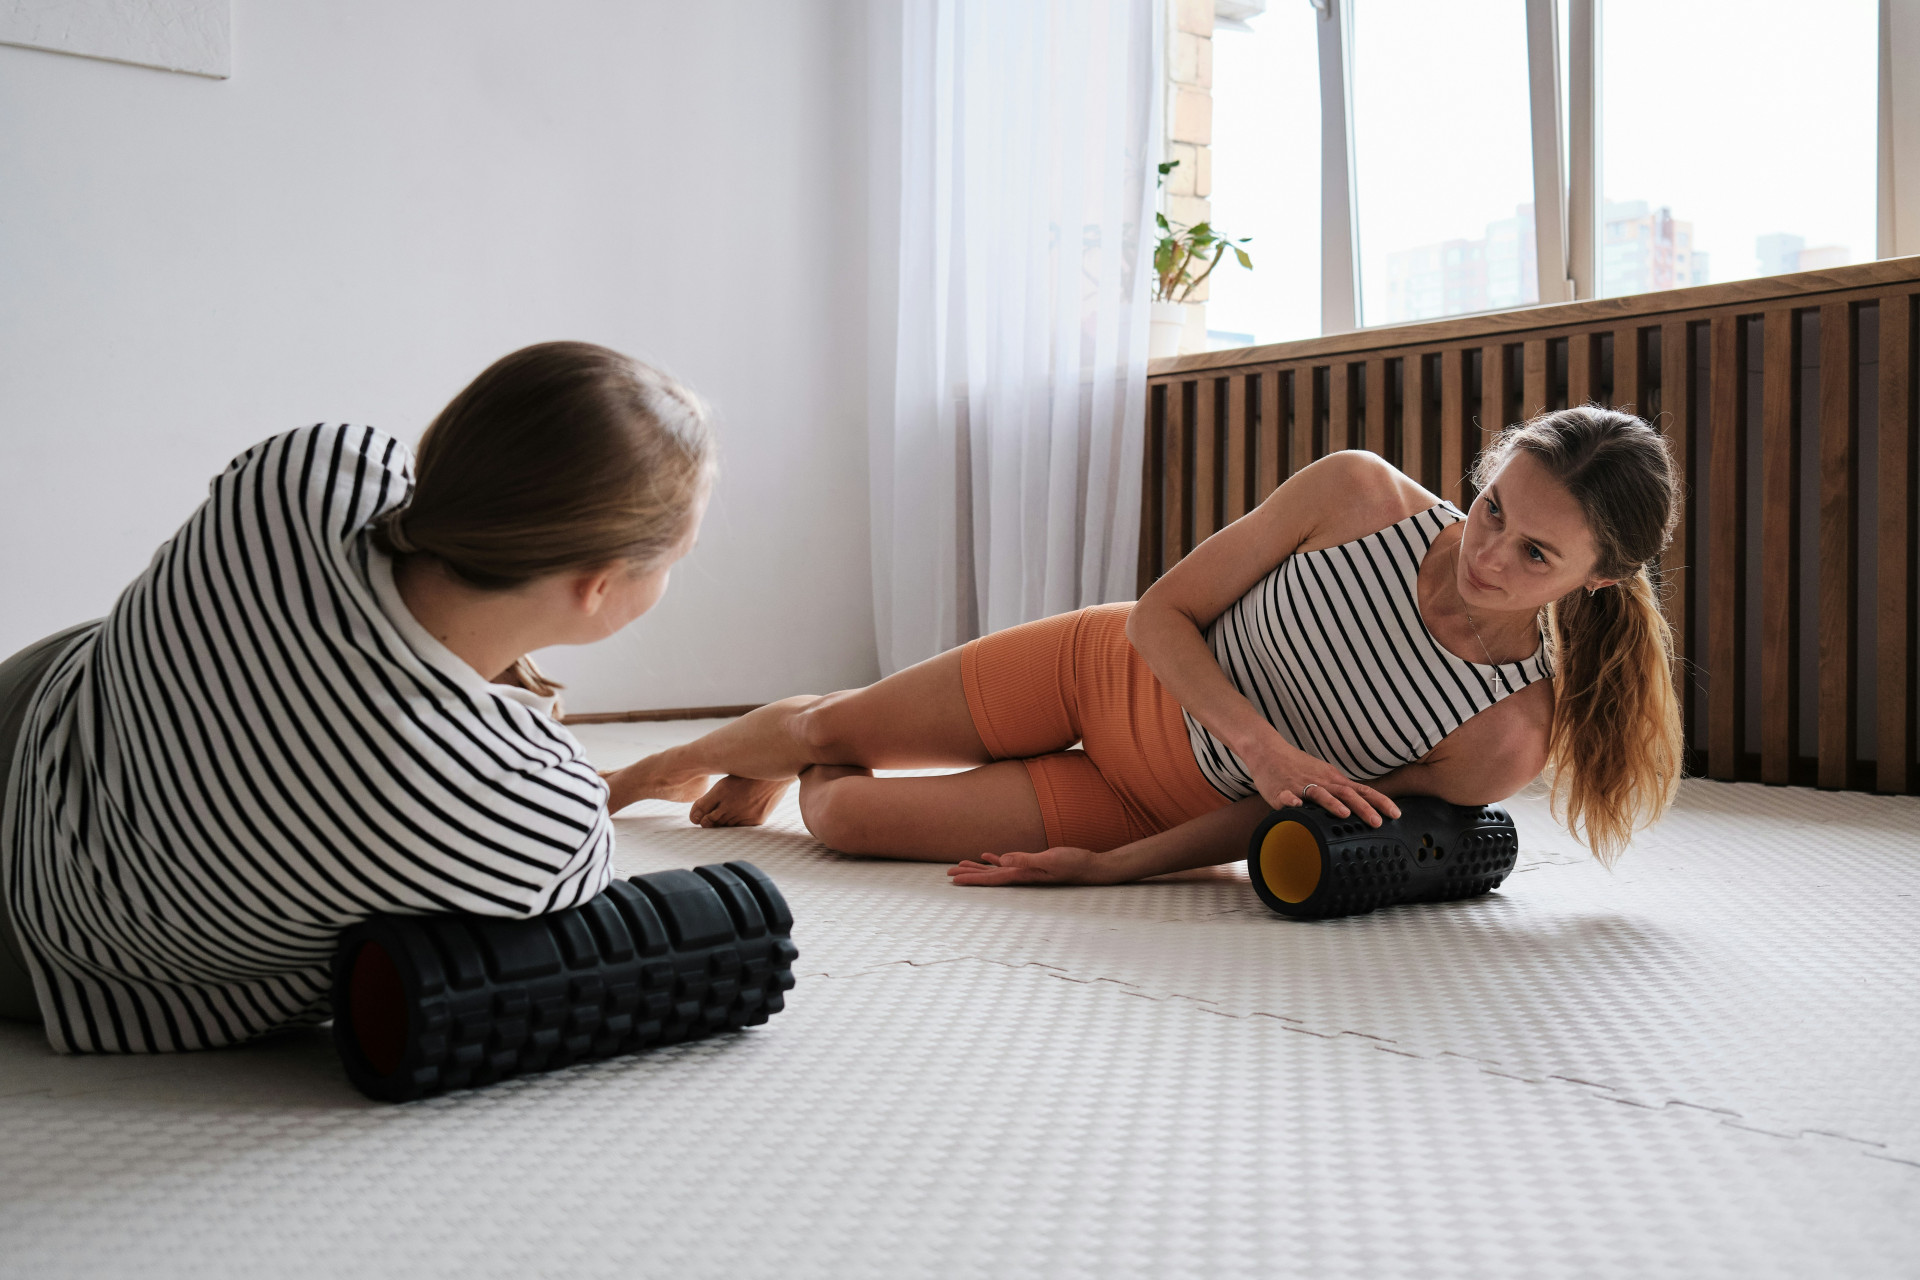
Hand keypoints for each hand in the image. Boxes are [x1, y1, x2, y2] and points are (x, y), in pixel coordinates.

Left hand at [946, 847, 1115, 886]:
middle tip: (948, 876)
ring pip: (995, 870)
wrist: (1091, 867)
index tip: (954, 881)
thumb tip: (1003, 860)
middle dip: (968, 876)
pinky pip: (1009, 862)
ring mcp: (1026, 870)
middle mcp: (1021, 875)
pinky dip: (995, 860)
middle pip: (989, 877)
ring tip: (959, 867)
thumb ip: (1027, 860)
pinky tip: (987, 857)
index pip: (991, 878)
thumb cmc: (1073, 863)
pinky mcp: (1032, 863)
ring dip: (978, 869)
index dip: (972, 879)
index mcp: (1022, 875)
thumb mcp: (1050, 859)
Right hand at [1242, 738, 1399, 826]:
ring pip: (1319, 794)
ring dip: (1332, 804)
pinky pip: (1287, 796)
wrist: (1268, 750)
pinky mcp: (1281, 790)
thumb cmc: (1297, 766)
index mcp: (1333, 780)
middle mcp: (1321, 782)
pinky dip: (1291, 801)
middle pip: (1346, 794)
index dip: (1380, 802)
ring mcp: (1301, 785)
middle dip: (1363, 808)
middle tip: (1378, 822)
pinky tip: (1295, 806)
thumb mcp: (1324, 774)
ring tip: (1344, 815)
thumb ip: (1340, 790)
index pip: (1362, 791)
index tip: (1396, 814)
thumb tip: (1360, 806)